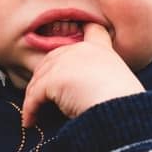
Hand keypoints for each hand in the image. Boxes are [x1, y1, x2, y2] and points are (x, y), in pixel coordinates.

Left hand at [21, 23, 142, 125]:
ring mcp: (66, 62)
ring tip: (32, 115)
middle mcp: (82, 50)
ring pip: (40, 79)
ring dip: (34, 98)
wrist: (121, 111)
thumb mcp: (114, 84)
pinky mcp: (53, 78)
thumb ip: (96, 79)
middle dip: (43, 77)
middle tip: (38, 97)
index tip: (77, 29)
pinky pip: (34, 96)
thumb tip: (74, 95)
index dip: (83, 29)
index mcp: (101, 50)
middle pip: (53, 58)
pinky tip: (29, 122)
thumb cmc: (122, 106)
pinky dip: (29, 110)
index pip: (92, 30)